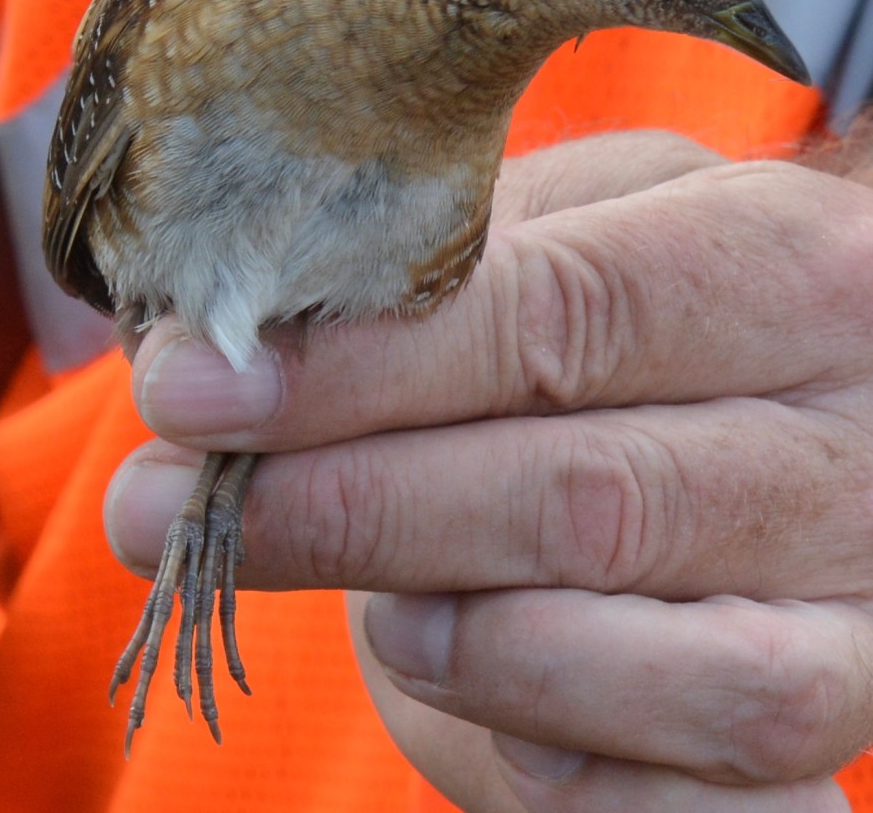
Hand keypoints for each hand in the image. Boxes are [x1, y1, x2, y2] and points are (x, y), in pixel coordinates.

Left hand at [104, 130, 872, 812]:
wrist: (794, 371)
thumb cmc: (657, 281)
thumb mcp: (584, 220)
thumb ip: (457, 267)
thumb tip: (253, 340)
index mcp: (787, 260)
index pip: (553, 317)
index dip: (359, 369)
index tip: (189, 390)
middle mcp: (854, 426)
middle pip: (587, 497)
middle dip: (353, 510)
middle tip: (173, 510)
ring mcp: (864, 581)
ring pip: (673, 664)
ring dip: (471, 645)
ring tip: (368, 609)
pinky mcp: (850, 694)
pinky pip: (727, 787)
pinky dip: (574, 757)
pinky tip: (466, 680)